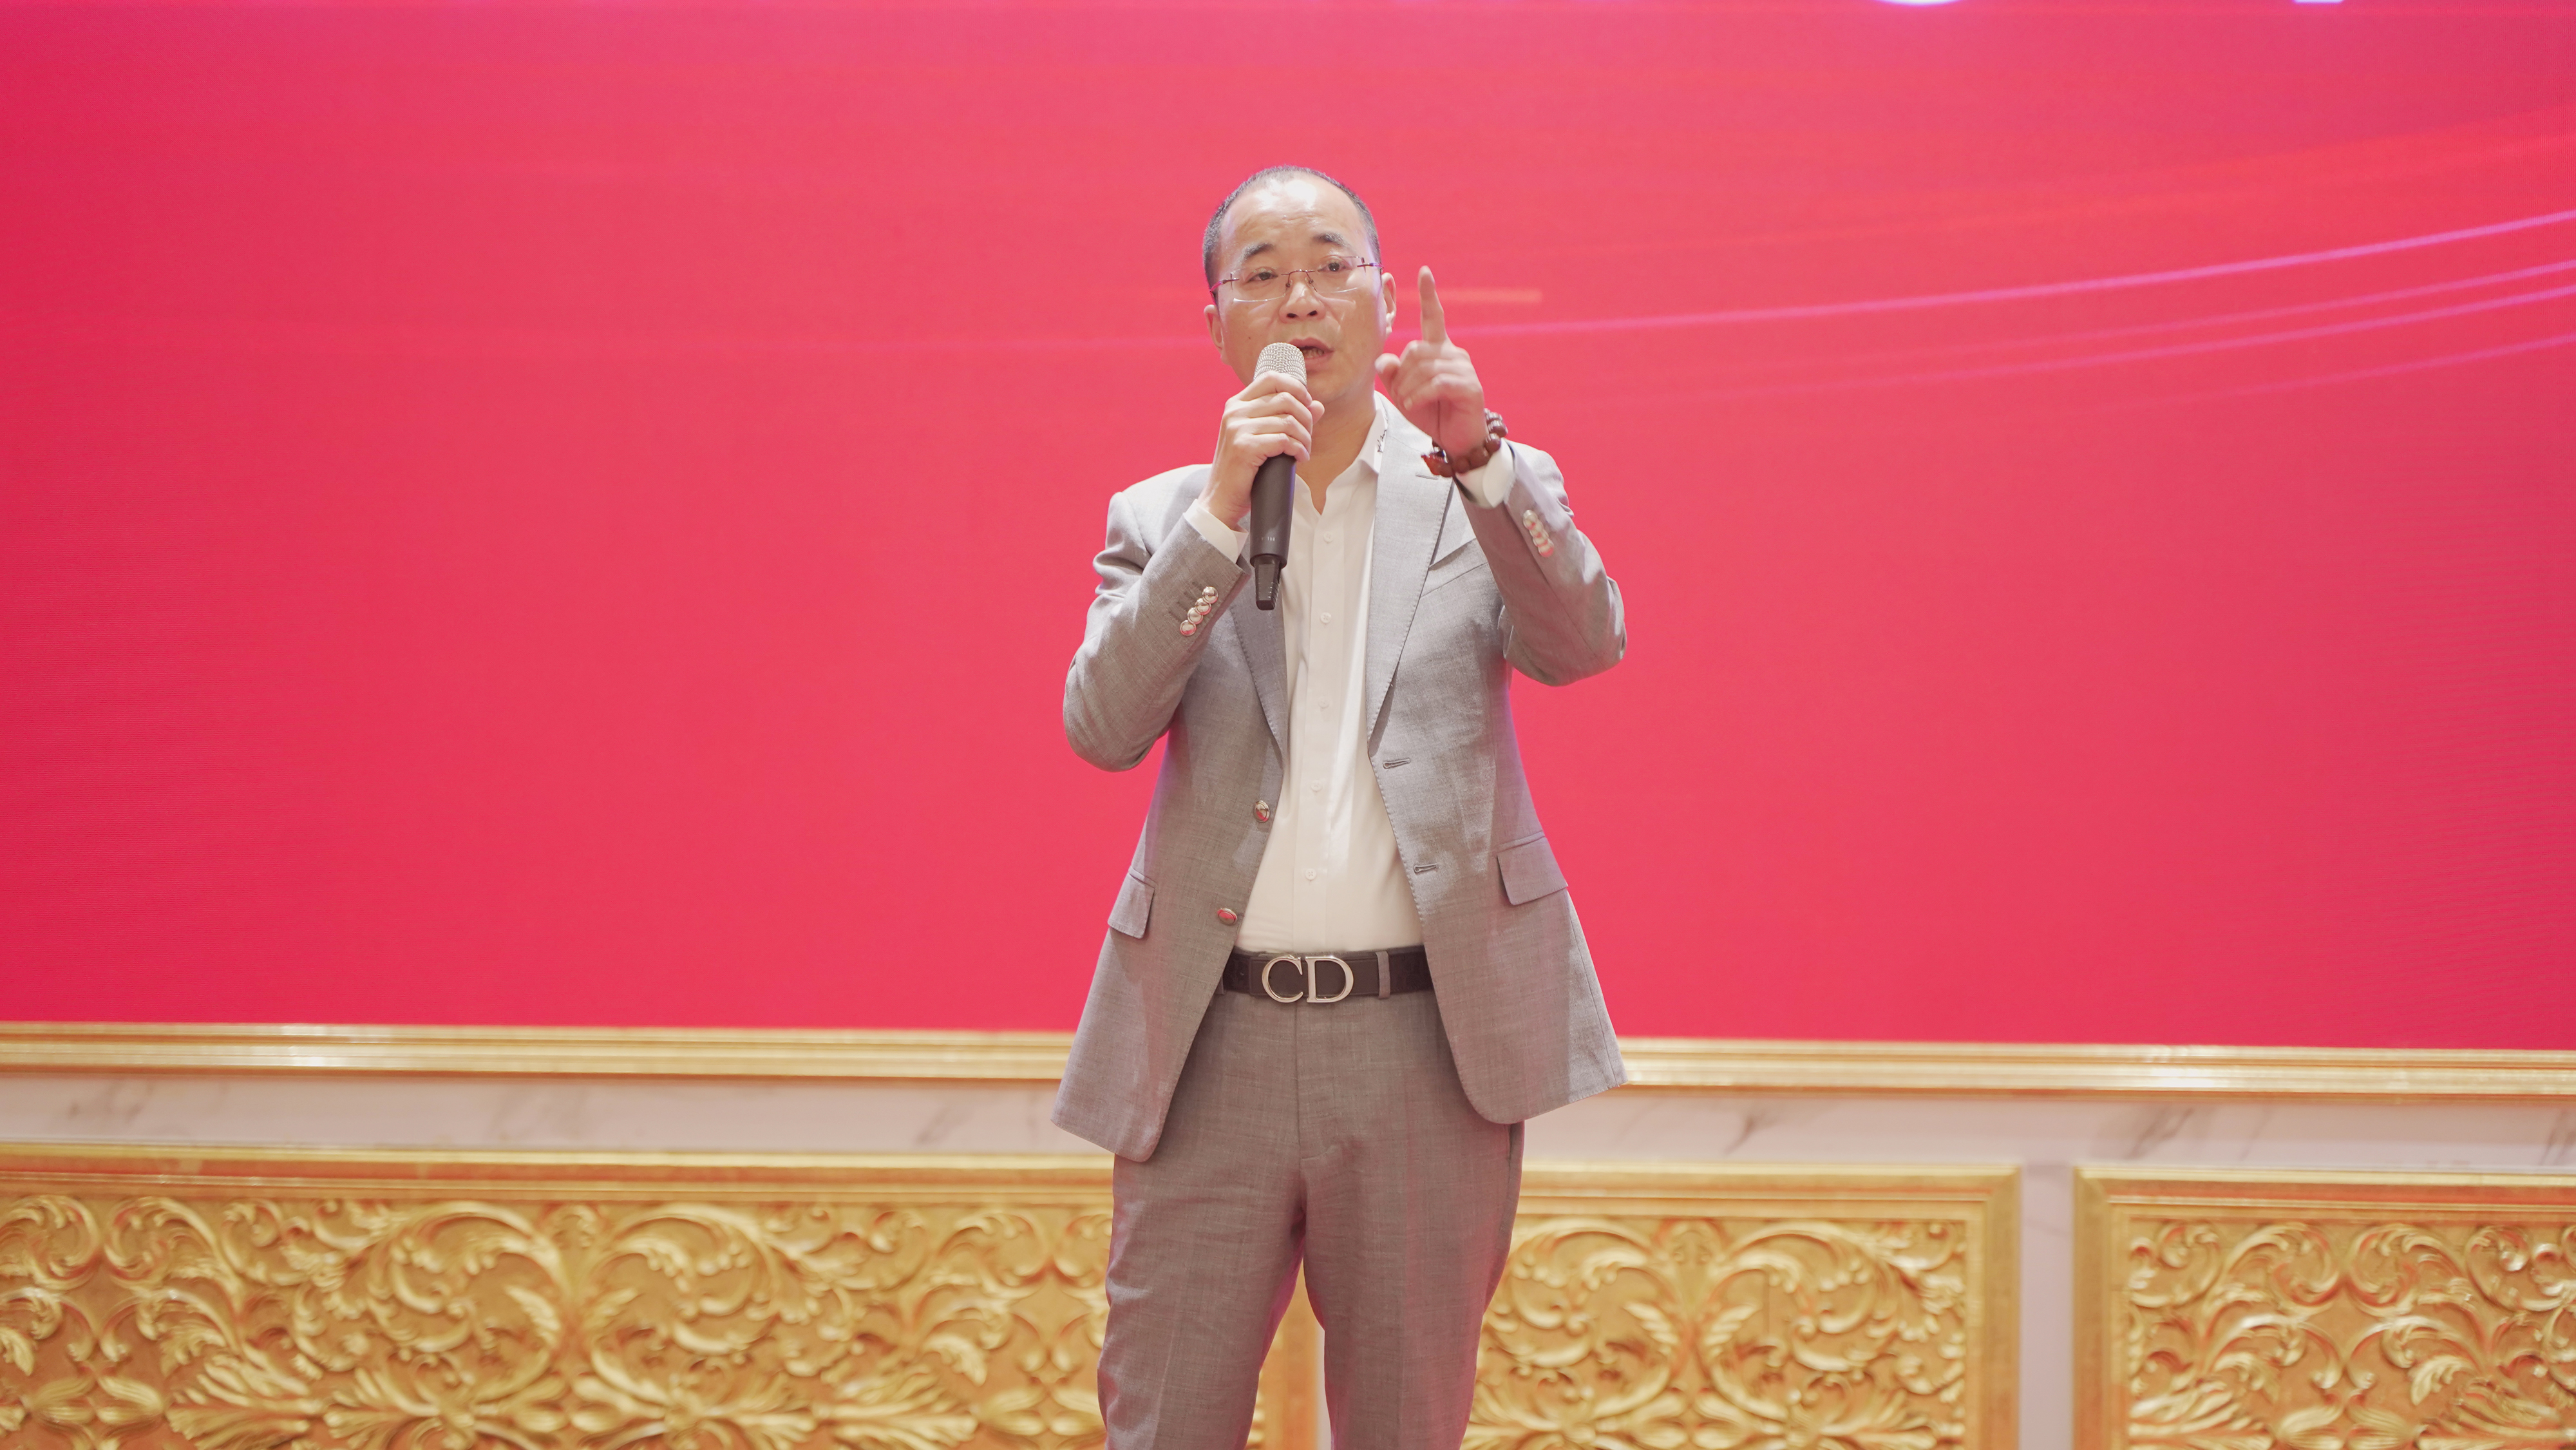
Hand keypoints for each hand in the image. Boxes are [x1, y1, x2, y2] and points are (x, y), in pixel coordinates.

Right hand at [1201, 369, 1318, 525]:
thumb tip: (1318, 405)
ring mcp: (1237, 428)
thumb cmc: (1244, 470)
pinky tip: (1300, 458)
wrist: (1221, 499)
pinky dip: (1298, 449)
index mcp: (1236, 404)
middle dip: (1306, 418)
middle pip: (1285, 398)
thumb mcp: (1264, 438)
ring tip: (1304, 451)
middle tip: (1308, 436)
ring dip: (1305, 437)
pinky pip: (1284, 440)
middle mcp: (1234, 412)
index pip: (1272, 378)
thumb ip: (1287, 418)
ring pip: (1288, 421)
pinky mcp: (1244, 447)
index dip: (1296, 387)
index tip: (1307, 406)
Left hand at [1374, 266, 1488, 458]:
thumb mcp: (1403, 393)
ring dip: (1409, 387)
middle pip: (1415, 349)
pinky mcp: (1470, 386)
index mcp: (1438, 349)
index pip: (1433, 316)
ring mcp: (1464, 369)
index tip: (1424, 271)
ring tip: (1408, 402)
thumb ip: (1391, 374)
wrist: (1456, 440)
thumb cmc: (1431, 413)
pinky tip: (1415, 405)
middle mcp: (1453, 353)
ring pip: (1424, 367)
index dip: (1428, 295)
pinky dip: (1420, 395)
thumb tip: (1382, 359)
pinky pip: (1436, 383)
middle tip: (1400, 395)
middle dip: (1401, 374)